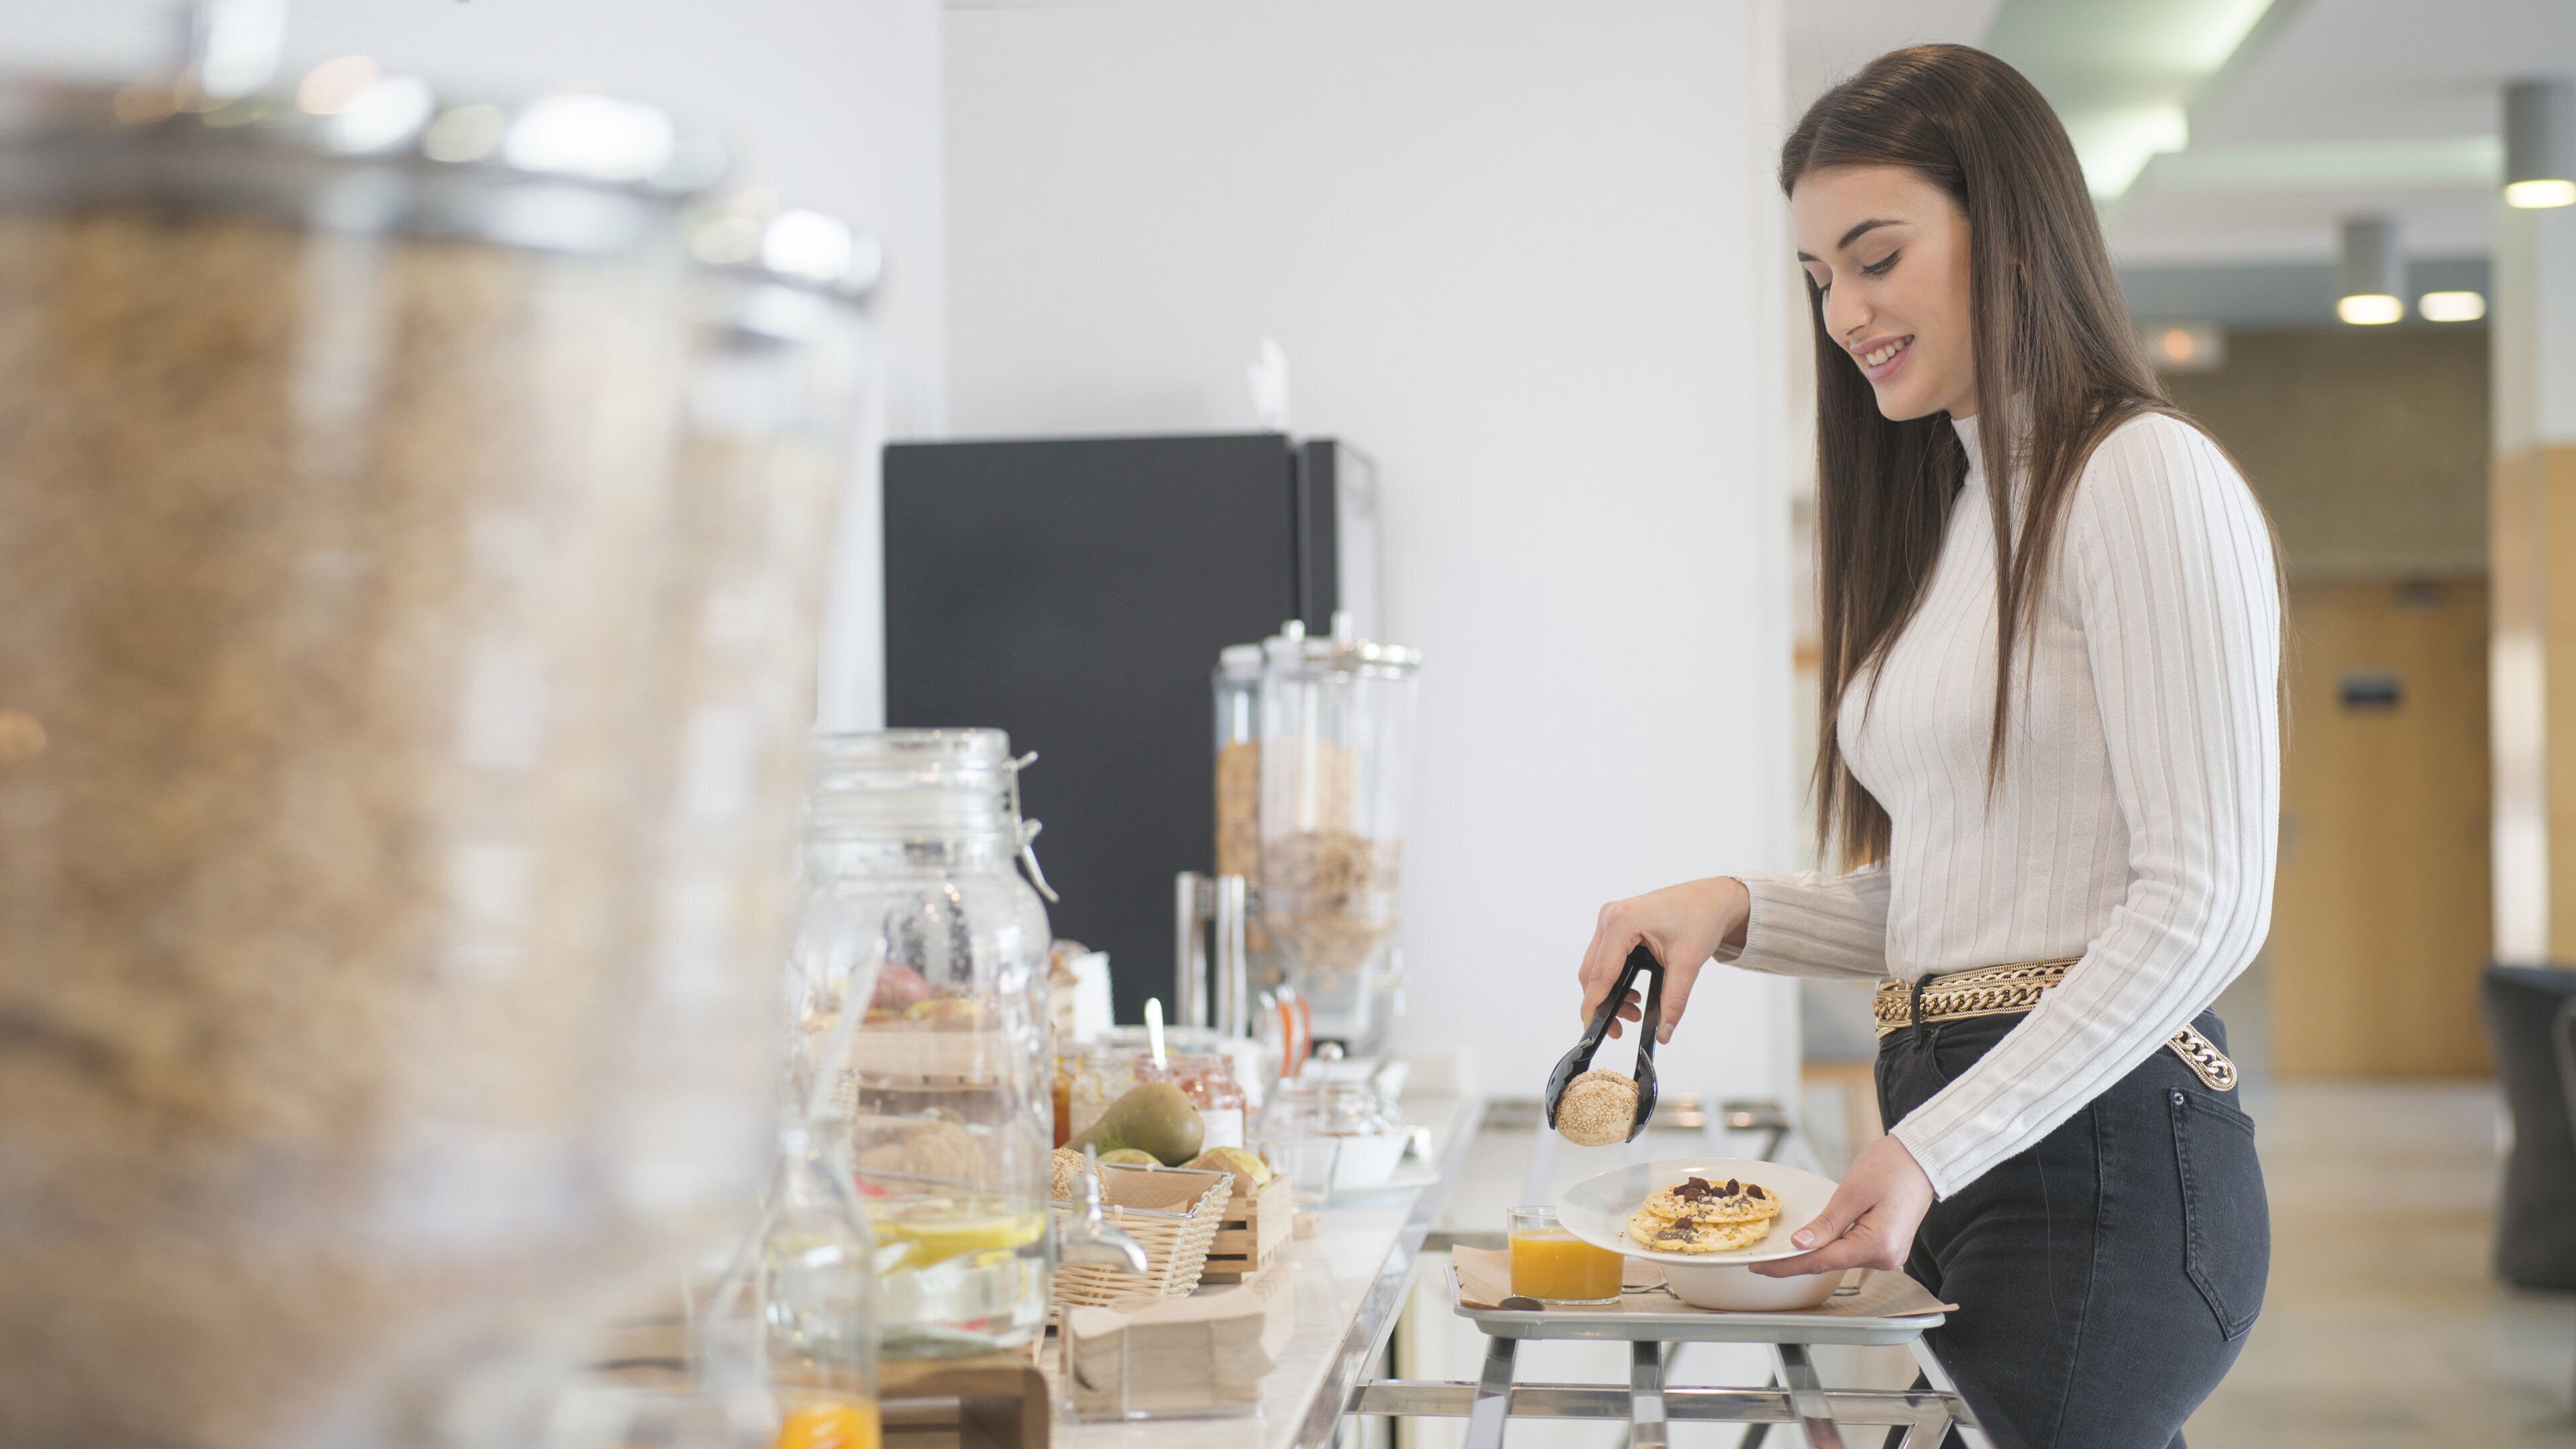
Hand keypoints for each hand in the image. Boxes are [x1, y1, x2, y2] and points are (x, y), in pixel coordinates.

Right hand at [1577, 877, 1748, 1043]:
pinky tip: (1633, 993)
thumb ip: (1674, 1000)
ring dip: (1609, 993)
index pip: (1599, 973)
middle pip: (1591, 972)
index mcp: (1621, 922)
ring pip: (1596, 966)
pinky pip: (1605, 958)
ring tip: (1635, 1011)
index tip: (1592, 1030)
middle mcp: (1609, 917)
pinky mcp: (1617, 923)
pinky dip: (1614, 979)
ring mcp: (1611, 919)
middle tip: (1622, 1028)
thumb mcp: (1688, 963)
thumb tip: (1664, 1033)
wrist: (1713, 899)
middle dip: (1604, 1003)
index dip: (1594, 1005)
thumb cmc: (1701, 918)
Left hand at [1750, 1133, 1934, 1277]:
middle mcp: (1885, 1258)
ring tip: (1781, 1250)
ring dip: (1813, 1252)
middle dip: (1796, 1259)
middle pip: (1829, 1262)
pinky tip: (1811, 1242)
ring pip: (1839, 1257)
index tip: (1760, 1267)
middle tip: (1762, 1259)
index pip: (1821, 1261)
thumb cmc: (1892, 1167)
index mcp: (1878, 1245)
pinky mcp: (1885, 1246)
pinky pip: (1850, 1250)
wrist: (1921, 1157)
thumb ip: (1826, 1223)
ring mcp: (1887, 1255)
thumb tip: (1799, 1244)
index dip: (1787, 1265)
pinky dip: (1830, 1246)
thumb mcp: (1851, 1192)